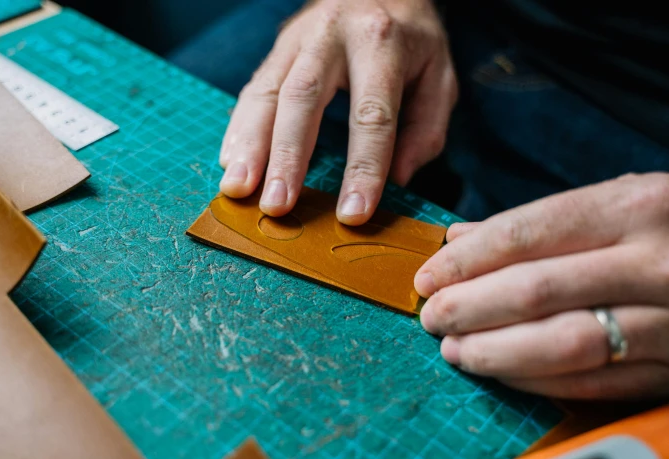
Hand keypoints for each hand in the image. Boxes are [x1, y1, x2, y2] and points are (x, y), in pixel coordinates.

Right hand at [219, 0, 456, 224]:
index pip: (372, 113)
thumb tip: (398, 179)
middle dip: (288, 157)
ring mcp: (298, 39)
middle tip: (277, 206)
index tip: (351, 214)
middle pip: (304, 98)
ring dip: (250, 145)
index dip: (363, 167)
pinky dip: (239, 129)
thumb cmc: (410, 39)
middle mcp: (333, 35)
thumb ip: (426, 128)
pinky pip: (252, 89)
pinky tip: (230, 162)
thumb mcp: (438, 75)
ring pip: (267, 92)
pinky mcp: (276, 49)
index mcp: (382, 42)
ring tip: (238, 188)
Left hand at [414, 173, 668, 399]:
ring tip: (456, 350)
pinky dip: (538, 381)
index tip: (429, 276)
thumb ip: (542, 222)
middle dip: (468, 308)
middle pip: (535, 291)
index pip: (526, 233)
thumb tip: (460, 239)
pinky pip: (595, 382)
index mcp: (638, 206)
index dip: (466, 261)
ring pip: (562, 344)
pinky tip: (505, 373)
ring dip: (495, 352)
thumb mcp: (626, 200)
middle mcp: (658, 262)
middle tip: (432, 318)